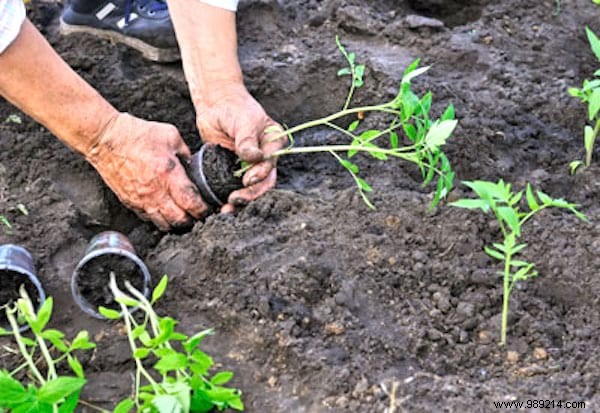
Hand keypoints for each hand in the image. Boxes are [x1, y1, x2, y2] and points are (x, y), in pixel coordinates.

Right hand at [86, 113, 207, 229]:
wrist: (105, 139)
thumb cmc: (137, 134)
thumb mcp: (171, 136)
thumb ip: (186, 153)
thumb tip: (194, 165)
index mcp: (169, 175)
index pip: (192, 203)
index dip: (203, 210)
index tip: (209, 209)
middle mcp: (156, 192)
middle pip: (180, 220)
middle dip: (192, 221)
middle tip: (199, 216)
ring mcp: (142, 200)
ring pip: (164, 224)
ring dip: (176, 223)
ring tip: (183, 217)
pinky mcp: (130, 202)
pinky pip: (148, 219)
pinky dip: (159, 219)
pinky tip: (165, 212)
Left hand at [195, 82, 286, 212]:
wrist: (215, 103)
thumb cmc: (234, 108)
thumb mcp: (244, 120)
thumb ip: (248, 140)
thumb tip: (255, 158)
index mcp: (274, 144)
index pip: (271, 164)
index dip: (261, 175)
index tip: (247, 179)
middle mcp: (265, 157)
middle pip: (264, 182)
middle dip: (251, 194)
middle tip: (234, 200)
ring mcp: (250, 165)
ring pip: (251, 189)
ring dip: (241, 201)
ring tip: (226, 210)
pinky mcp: (234, 170)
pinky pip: (234, 187)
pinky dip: (228, 197)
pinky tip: (220, 206)